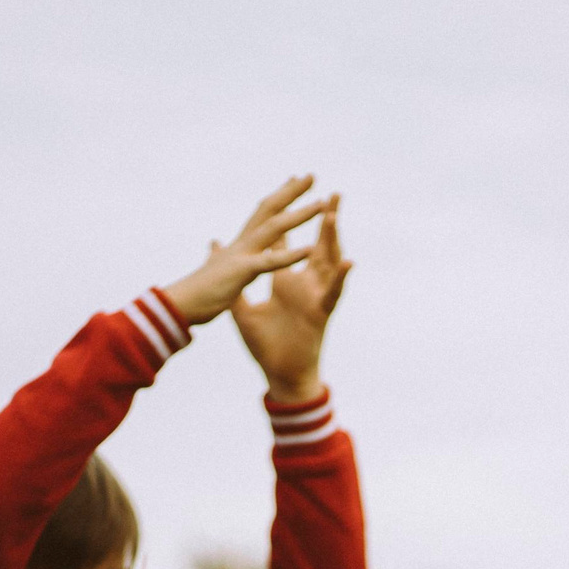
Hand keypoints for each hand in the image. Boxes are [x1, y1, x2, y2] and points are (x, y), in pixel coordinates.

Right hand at [161, 177, 333, 327]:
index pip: (262, 214)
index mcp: (239, 245)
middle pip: (270, 210)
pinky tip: (311, 249)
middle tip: (312, 174)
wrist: (179, 306)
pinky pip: (271, 262)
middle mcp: (242, 243)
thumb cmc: (196, 291)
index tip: (293, 180)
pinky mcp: (243, 272)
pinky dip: (291, 255)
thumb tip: (215, 243)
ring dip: (300, 215)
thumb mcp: (212, 268)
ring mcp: (243, 255)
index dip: (278, 197)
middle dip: (291, 192)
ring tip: (323, 204)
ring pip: (275, 229)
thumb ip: (216, 255)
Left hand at [232, 197, 350, 403]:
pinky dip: (341, 278)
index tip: (292, 193)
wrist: (279, 375)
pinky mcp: (321, 312)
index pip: (285, 243)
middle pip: (316, 244)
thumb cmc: (266, 346)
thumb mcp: (243, 311)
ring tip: (335, 213)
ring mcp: (315, 296)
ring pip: (328, 261)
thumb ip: (235, 285)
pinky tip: (349, 261)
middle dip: (323, 218)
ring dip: (332, 237)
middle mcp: (304, 284)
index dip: (288, 218)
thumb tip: (219, 264)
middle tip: (332, 193)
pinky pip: (333, 293)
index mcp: (284, 281)